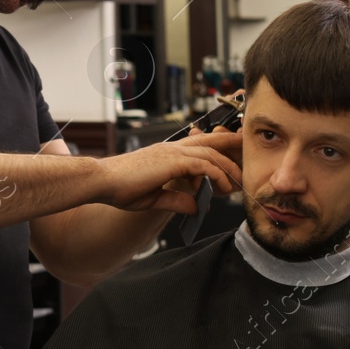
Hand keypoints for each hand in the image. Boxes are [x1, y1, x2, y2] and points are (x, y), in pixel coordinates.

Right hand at [98, 131, 241, 214]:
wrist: (102, 181)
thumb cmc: (119, 188)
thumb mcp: (154, 198)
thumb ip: (176, 200)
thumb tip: (196, 207)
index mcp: (167, 154)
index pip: (198, 146)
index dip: (217, 150)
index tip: (229, 165)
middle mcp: (172, 148)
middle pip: (211, 141)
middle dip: (232, 147)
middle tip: (247, 160)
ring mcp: (173, 152)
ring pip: (212, 153)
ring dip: (227, 168)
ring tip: (237, 183)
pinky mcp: (173, 161)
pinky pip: (204, 165)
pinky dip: (216, 176)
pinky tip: (221, 188)